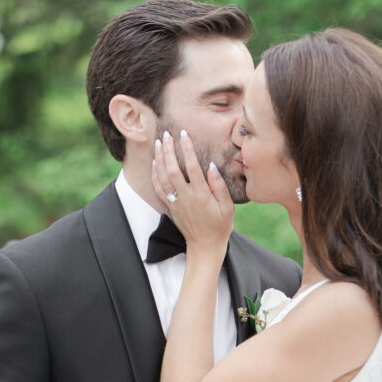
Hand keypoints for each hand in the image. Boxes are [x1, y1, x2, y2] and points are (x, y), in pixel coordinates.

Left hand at [151, 130, 233, 254]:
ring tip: (158, 143)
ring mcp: (176, 203)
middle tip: (166, 134)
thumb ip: (219, 186)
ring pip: (163, 178)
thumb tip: (211, 166)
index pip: (193, 167)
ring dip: (159, 159)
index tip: (184, 134)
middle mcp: (186, 198)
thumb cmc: (219, 226)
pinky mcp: (171, 207)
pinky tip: (155, 163)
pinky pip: (159, 189)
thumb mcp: (227, 207)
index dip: (187, 149)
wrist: (204, 246)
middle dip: (168, 150)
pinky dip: (155, 175)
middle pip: (173, 170)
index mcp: (201, 196)